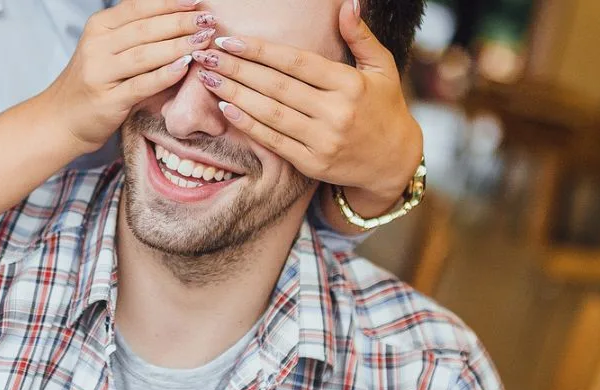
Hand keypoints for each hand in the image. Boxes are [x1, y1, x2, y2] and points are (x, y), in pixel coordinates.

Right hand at [40, 0, 218, 153]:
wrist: (61, 119)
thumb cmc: (92, 83)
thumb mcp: (105, 48)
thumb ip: (131, 32)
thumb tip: (171, 15)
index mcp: (98, 27)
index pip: (138, 8)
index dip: (168, 3)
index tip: (196, 1)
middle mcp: (97, 46)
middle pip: (145, 29)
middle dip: (179, 22)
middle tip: (207, 19)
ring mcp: (100, 74)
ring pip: (145, 54)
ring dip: (177, 45)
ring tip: (203, 40)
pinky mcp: (108, 101)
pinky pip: (141, 85)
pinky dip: (164, 75)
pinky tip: (184, 66)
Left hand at [192, 0, 423, 212]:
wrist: (393, 161)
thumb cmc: (384, 108)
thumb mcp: (382, 68)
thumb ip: (361, 37)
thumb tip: (347, 4)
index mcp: (349, 84)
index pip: (296, 62)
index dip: (260, 51)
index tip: (230, 40)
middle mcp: (335, 112)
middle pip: (276, 86)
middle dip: (237, 69)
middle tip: (206, 56)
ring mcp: (322, 141)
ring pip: (271, 113)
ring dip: (235, 95)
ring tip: (208, 78)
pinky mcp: (312, 163)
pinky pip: (274, 142)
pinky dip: (248, 125)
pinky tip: (227, 109)